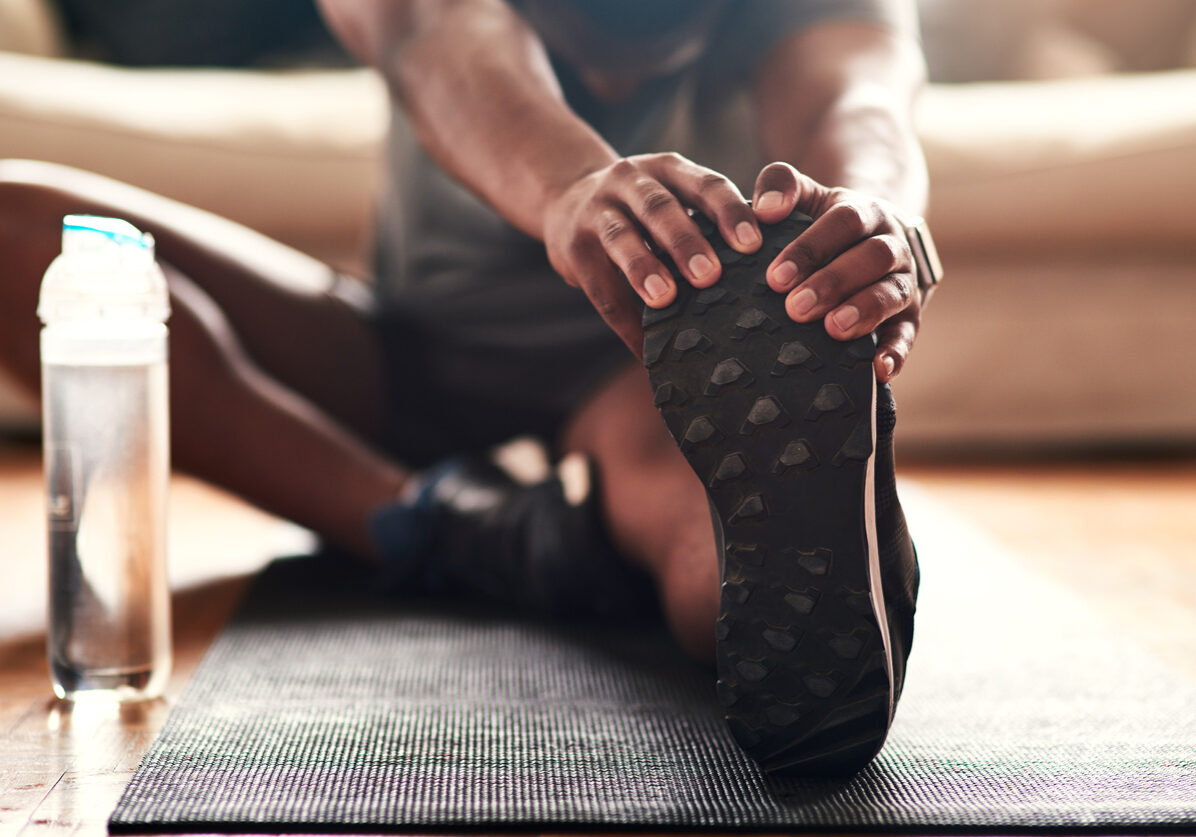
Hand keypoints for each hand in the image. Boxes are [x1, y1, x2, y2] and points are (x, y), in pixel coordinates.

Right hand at [543, 152, 761, 357]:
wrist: (567, 198)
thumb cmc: (643, 211)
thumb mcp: (673, 198)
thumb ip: (708, 222)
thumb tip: (770, 273)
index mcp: (669, 170)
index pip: (704, 185)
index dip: (728, 212)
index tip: (752, 244)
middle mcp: (631, 180)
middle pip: (659, 207)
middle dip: (686, 241)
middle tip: (711, 275)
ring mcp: (597, 210)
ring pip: (622, 237)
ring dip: (643, 268)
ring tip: (665, 298)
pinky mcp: (572, 244)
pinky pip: (598, 285)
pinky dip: (622, 318)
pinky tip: (643, 347)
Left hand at [752, 162, 928, 382]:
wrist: (872, 238)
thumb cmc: (825, 224)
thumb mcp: (808, 196)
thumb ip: (782, 184)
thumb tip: (764, 208)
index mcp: (865, 212)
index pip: (843, 222)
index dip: (810, 248)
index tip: (775, 277)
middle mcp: (891, 245)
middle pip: (872, 257)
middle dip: (833, 282)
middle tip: (795, 308)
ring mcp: (903, 281)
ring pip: (892, 293)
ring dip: (864, 311)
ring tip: (833, 329)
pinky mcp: (908, 316)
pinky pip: (908, 333)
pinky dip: (896, 351)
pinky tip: (879, 370)